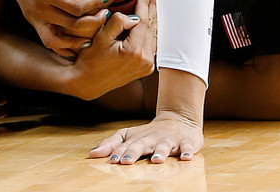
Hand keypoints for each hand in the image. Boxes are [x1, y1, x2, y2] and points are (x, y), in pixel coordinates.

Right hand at [0, 0, 110, 56]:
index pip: (76, 8)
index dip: (93, 4)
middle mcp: (37, 10)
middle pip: (70, 26)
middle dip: (92, 23)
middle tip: (105, 16)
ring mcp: (32, 17)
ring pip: (55, 41)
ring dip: (74, 43)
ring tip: (91, 39)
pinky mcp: (30, 19)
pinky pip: (46, 39)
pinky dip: (60, 46)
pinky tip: (73, 46)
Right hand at [69, 0, 156, 100]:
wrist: (88, 82)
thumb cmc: (90, 59)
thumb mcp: (101, 38)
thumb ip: (118, 23)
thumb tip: (134, 17)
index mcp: (134, 51)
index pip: (143, 21)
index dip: (145, 4)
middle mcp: (145, 60)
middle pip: (153, 27)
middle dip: (154, 7)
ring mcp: (147, 65)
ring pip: (155, 35)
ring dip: (155, 18)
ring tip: (155, 2)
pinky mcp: (146, 68)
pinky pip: (152, 44)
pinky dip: (152, 30)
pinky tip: (152, 20)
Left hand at [87, 110, 203, 164]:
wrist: (179, 118)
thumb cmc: (149, 132)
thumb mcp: (129, 135)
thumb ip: (111, 143)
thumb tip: (91, 154)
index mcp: (137, 138)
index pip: (125, 145)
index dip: (118, 152)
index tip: (111, 161)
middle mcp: (152, 138)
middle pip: (141, 145)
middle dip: (133, 152)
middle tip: (126, 161)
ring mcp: (169, 140)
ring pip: (164, 146)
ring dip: (160, 152)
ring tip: (156, 160)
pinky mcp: (186, 142)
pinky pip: (188, 147)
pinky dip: (188, 151)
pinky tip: (186, 157)